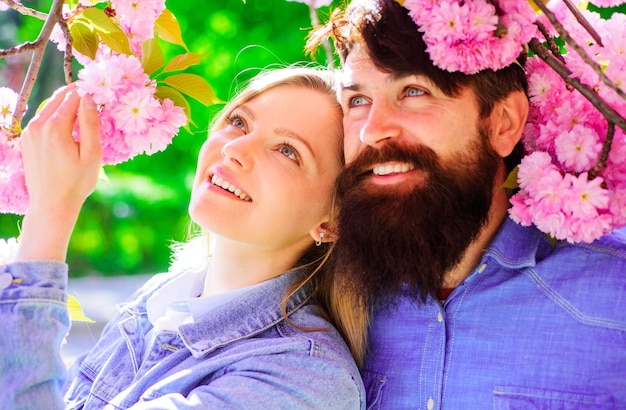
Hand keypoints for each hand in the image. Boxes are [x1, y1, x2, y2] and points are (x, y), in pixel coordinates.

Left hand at [16, 84, 101, 261]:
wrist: (52, 205)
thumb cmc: (77, 183)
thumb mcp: (92, 153)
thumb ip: (90, 123)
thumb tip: (89, 97)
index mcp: (55, 127)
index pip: (73, 97)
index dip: (89, 91)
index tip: (101, 89)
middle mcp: (38, 126)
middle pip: (59, 98)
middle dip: (76, 93)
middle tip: (94, 93)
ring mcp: (29, 133)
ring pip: (49, 107)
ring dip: (66, 104)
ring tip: (84, 106)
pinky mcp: (26, 140)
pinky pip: (42, 119)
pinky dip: (55, 116)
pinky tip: (68, 123)